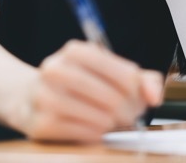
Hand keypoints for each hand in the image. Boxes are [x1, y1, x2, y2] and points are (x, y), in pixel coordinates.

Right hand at [20, 40, 162, 142]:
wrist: (31, 97)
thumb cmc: (78, 85)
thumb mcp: (108, 72)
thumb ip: (141, 80)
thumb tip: (155, 96)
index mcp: (74, 50)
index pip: (125, 74)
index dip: (138, 92)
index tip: (137, 99)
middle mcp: (55, 69)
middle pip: (113, 98)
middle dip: (127, 111)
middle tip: (126, 115)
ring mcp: (44, 96)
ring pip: (100, 118)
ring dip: (111, 124)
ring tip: (108, 121)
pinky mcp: (40, 123)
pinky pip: (84, 134)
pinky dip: (96, 135)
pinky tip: (93, 128)